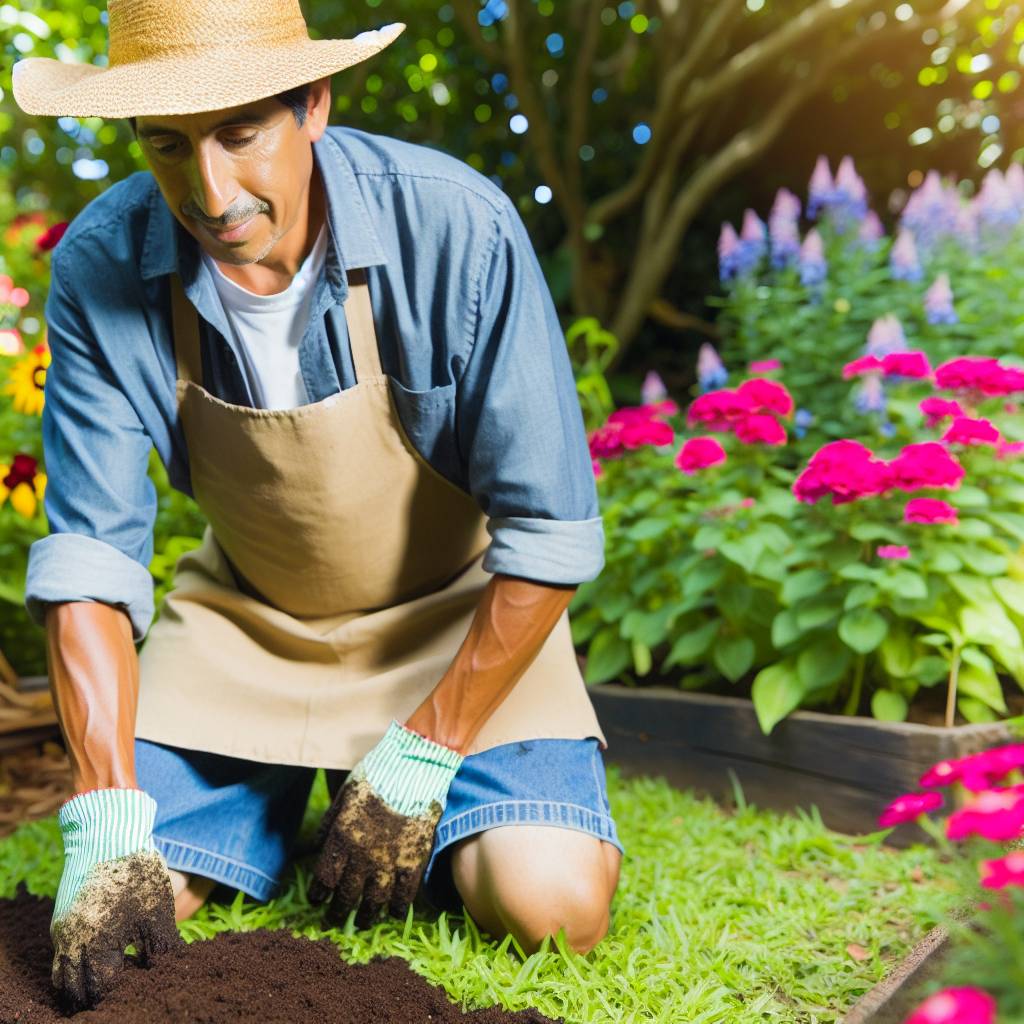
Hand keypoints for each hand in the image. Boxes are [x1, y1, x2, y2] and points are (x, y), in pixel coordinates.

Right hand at [50, 788, 180, 1009]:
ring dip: (81, 979)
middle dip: (96, 991)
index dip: (118, 989)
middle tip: (119, 984)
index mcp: (96, 945)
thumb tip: (162, 969)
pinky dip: (75, 962)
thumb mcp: (159, 913)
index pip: (100, 987)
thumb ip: (162, 948)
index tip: (135, 980)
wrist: (109, 836)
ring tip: (107, 974)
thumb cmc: (138, 875)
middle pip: (76, 986)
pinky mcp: (61, 919)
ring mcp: (62, 932)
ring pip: (64, 973)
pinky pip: (62, 954)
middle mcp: (72, 944)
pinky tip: (99, 953)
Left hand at [309, 719, 463, 928]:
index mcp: (341, 838)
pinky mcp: (413, 861)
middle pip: (346, 896)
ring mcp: (389, 861)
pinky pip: (404, 894)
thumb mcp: (345, 793)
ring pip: (373, 901)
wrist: (415, 767)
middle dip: (337, 911)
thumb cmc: (377, 774)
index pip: (323, 879)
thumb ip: (329, 822)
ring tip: (363, 921)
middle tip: (334, 920)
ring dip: (366, 916)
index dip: (318, 894)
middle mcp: (362, 856)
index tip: (316, 901)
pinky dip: (396, 907)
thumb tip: (317, 846)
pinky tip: (392, 912)